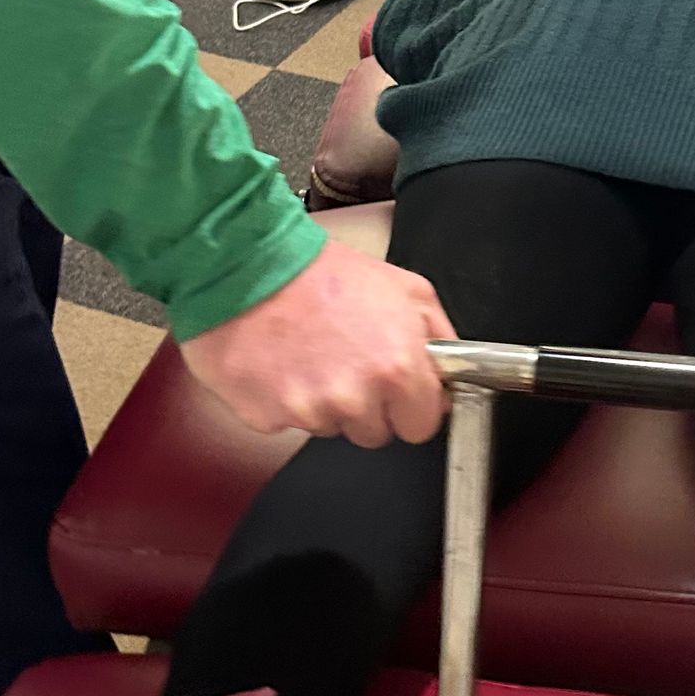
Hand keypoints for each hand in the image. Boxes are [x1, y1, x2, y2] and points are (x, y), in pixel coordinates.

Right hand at [181, 237, 452, 448]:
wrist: (246, 262)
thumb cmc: (321, 271)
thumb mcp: (404, 286)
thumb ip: (436, 334)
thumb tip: (448, 371)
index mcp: (396, 367)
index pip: (421, 426)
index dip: (411, 407)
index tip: (400, 392)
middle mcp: (354, 397)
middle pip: (375, 433)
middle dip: (368, 406)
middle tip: (348, 361)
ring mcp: (309, 411)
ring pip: (331, 428)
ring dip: (325, 402)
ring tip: (310, 354)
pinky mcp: (266, 417)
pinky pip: (287, 422)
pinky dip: (284, 399)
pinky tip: (281, 362)